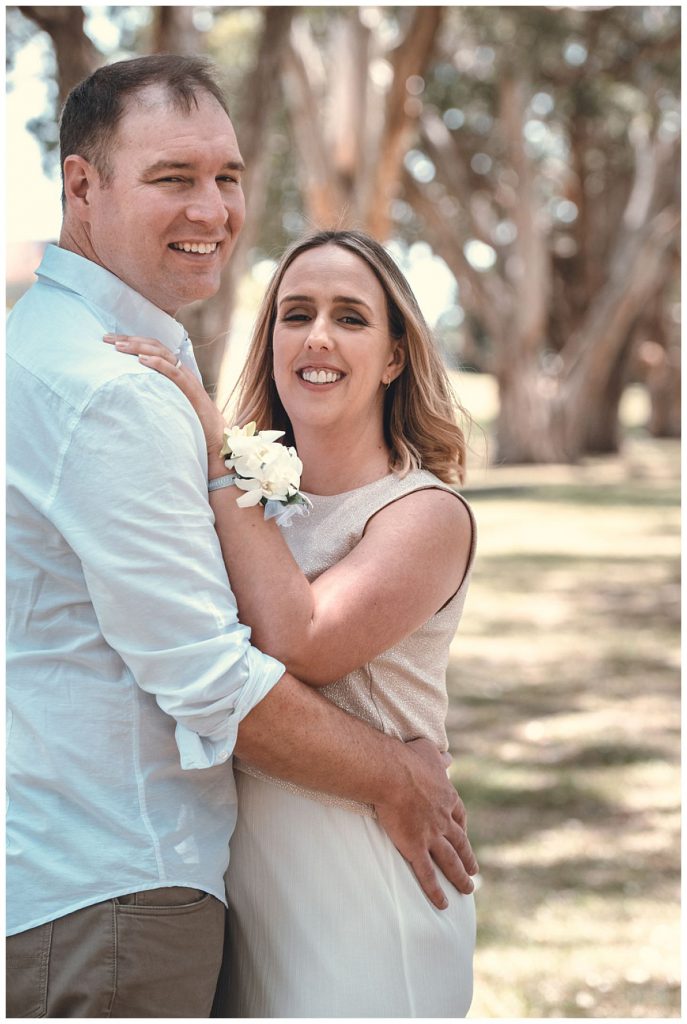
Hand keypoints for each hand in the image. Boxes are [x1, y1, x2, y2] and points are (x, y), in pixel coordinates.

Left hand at [104, 334, 225, 462]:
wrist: (215, 438)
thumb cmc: (191, 423)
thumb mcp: (168, 403)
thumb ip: (155, 393)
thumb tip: (129, 392)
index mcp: (175, 370)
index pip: (152, 348)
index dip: (131, 341)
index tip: (110, 341)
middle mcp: (181, 369)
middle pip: (154, 346)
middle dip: (129, 339)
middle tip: (106, 339)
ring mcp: (187, 378)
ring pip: (162, 354)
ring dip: (139, 348)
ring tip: (119, 347)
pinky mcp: (191, 390)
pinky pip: (174, 372)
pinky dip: (158, 364)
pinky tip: (141, 360)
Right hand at [374, 737, 477, 909]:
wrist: (392, 773)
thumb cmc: (406, 758)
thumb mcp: (428, 752)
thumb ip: (438, 758)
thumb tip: (448, 757)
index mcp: (447, 798)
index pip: (459, 816)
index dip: (462, 827)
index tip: (464, 833)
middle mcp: (443, 820)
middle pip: (460, 843)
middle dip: (467, 857)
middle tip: (474, 870)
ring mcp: (431, 836)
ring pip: (450, 862)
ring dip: (459, 877)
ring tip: (467, 890)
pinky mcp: (415, 848)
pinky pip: (427, 874)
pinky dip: (435, 891)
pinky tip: (442, 904)